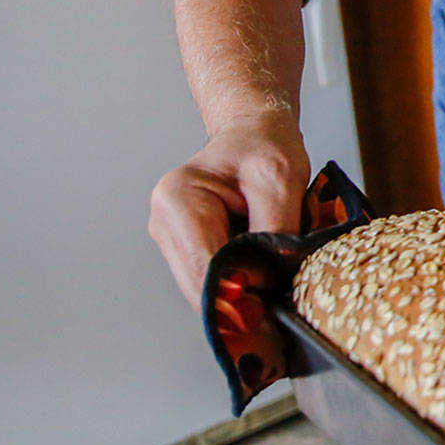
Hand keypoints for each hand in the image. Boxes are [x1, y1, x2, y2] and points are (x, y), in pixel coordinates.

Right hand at [147, 112, 309, 310]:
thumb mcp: (280, 181)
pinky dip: (236, 285)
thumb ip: (274, 231)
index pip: (203, 267)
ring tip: (274, 287)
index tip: (270, 311)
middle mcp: (164, 223)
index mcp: (178, 199)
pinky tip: (261, 278)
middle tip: (279, 310)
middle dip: (238, 301)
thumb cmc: (264, 148)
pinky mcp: (185, 250)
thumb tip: (270, 280)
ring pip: (203, 290)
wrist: (254, 134)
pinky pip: (210, 281)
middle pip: (198, 287)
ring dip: (238, 295)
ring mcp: (171, 240)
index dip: (236, 295)